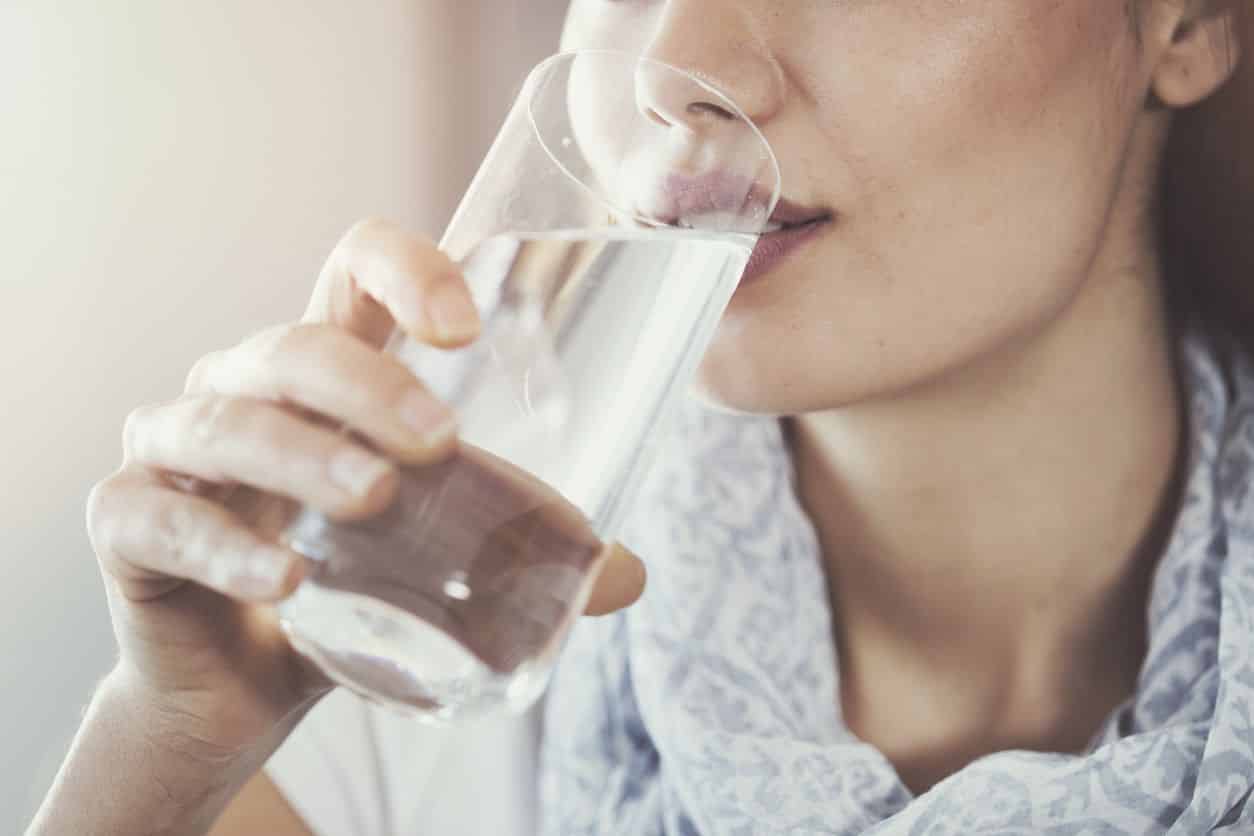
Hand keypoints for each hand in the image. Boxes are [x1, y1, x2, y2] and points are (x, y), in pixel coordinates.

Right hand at [86, 218, 646, 761]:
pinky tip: (285, 580)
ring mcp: (176, 448)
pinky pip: (159, 516)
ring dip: (304, 456)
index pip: (353, 272)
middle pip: (295, 347)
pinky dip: (223, 544)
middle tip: (438, 443)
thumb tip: (626, 575)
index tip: (466, 327)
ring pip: (229, 421)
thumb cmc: (349, 587)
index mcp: (328, 374)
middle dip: (367, 384)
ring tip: (373, 501)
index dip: (405, 269)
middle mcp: (246, 389)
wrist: (245, 686)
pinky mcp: (128, 520)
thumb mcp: (437, 553)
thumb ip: (518, 548)